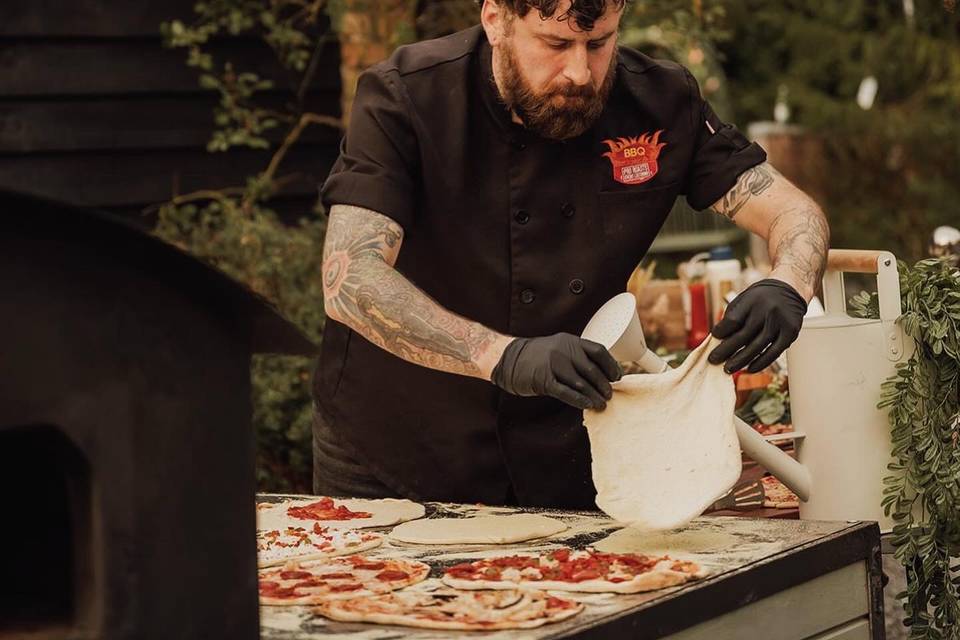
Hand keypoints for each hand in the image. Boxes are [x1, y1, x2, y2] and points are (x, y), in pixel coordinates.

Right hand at [490, 333, 621, 409]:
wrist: (506, 357)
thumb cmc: (536, 356)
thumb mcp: (558, 348)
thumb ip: (576, 357)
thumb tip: (600, 374)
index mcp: (570, 341)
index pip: (598, 351)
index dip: (611, 365)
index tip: (617, 377)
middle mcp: (563, 350)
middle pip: (592, 369)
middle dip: (603, 384)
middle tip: (609, 394)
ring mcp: (553, 365)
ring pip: (581, 383)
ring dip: (594, 395)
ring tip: (601, 404)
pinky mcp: (543, 380)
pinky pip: (566, 392)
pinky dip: (579, 400)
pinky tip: (587, 405)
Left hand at [708, 279, 806, 372]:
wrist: (790, 289)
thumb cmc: (761, 297)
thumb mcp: (745, 299)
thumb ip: (733, 317)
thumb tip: (719, 340)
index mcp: (752, 300)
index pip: (733, 320)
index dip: (721, 331)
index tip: (714, 338)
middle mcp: (767, 310)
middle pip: (743, 336)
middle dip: (726, 351)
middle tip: (714, 360)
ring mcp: (780, 322)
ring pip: (758, 346)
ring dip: (741, 360)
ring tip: (728, 368)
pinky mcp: (790, 333)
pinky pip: (774, 352)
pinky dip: (761, 363)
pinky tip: (749, 368)